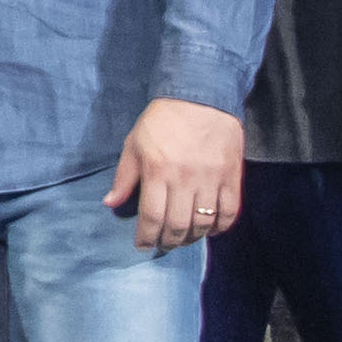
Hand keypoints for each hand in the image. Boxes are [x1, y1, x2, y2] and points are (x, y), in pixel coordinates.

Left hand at [109, 95, 246, 254]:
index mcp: (157, 171)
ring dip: (193, 238)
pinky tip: (211, 230)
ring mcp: (211, 179)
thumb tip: (110, 203)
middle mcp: (184, 179)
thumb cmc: (163, 120)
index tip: (142, 245)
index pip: (151, 217)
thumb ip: (124, 176)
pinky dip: (220, 227)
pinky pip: (230, 212)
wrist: (202, 96)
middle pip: (178, 226)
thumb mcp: (135, 143)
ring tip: (184, 239)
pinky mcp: (231, 176)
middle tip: (163, 244)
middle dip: (168, 242)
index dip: (146, 237)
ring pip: (203, 222)